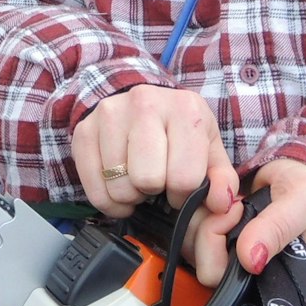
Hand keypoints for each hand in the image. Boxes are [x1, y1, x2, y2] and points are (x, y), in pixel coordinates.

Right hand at [70, 83, 238, 218]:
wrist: (141, 101)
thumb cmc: (178, 130)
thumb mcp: (208, 147)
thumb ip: (222, 178)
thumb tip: (220, 204)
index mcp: (184, 108)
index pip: (184, 177)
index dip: (183, 194)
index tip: (179, 186)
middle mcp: (145, 103)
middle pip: (148, 180)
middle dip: (155, 192)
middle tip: (157, 182)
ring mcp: (110, 114)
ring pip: (119, 187)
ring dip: (131, 195)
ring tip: (137, 179)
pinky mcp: (84, 130)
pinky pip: (94, 189)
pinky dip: (108, 200)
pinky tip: (118, 186)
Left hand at [185, 158, 305, 288]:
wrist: (295, 171)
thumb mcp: (305, 205)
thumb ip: (279, 229)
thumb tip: (251, 261)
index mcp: (271, 277)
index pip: (233, 289)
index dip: (224, 258)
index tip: (236, 218)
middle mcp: (245, 271)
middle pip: (206, 269)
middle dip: (211, 232)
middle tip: (232, 207)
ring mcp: (226, 253)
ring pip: (191, 248)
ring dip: (204, 218)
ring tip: (231, 200)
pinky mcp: (210, 232)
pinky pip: (188, 227)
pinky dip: (198, 208)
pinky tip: (220, 196)